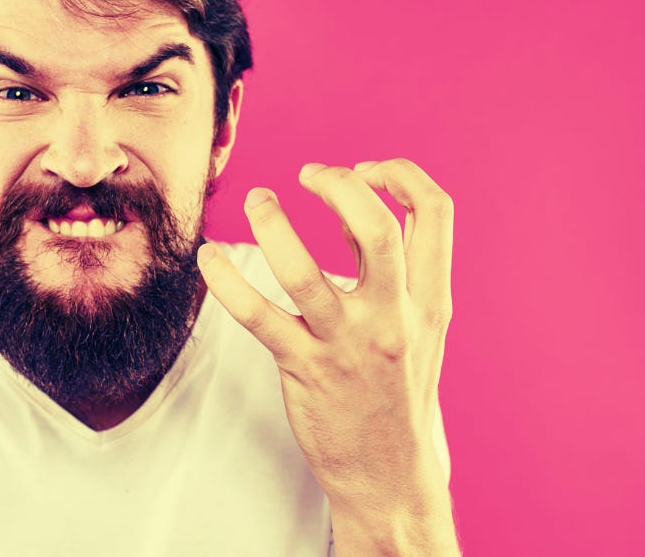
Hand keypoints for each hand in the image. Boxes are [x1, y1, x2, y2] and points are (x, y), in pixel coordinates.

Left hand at [197, 158, 453, 509]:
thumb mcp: (418, 327)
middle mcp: (395, 318)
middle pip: (375, 226)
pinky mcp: (305, 369)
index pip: (435, 212)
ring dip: (272, 223)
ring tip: (256, 200)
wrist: (390, 475)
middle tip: (308, 173)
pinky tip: (209, 258)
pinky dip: (225, 280)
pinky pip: (256, 315)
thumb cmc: (397, 390)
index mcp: (431, 301)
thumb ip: (388, 267)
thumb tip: (345, 201)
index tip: (363, 170)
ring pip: (303, 270)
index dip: (399, 174)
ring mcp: (348, 345)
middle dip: (338, 184)